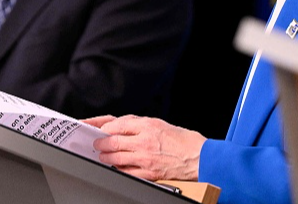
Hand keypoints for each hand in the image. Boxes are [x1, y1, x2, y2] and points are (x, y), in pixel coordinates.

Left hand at [88, 114, 205, 181]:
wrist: (200, 157)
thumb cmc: (183, 141)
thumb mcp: (160, 123)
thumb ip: (139, 125)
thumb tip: (120, 126)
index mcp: (147, 125)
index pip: (116, 124)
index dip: (103, 127)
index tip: (98, 129)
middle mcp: (145, 141)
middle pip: (113, 141)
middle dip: (101, 143)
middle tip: (97, 144)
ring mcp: (146, 158)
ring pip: (117, 157)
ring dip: (106, 157)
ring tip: (103, 155)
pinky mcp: (150, 173)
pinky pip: (128, 172)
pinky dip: (119, 169)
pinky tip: (116, 167)